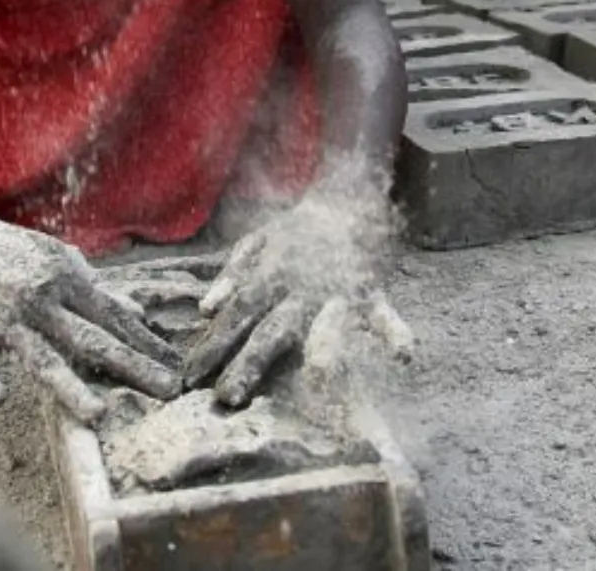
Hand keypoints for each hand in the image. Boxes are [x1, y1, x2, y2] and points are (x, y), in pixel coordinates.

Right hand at [0, 211, 182, 423]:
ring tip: (99, 414)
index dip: (147, 342)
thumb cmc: (13, 251)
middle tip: (168, 391)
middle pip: (91, 338)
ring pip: (42, 356)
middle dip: (131, 365)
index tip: (179, 367)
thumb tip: (141, 315)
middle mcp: (42, 301)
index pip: (114, 317)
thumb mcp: (61, 259)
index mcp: (66, 282)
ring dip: (70, 386)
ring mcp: (5, 317)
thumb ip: (99, 288)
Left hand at [185, 173, 414, 408]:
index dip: (212, 346)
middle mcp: (298, 287)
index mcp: (269, 275)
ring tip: (319, 383)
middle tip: (226, 398)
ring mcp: (335, 290)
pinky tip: (404, 355)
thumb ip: (232, 275)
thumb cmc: (297, 228)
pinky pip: (383, 313)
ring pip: (320, 326)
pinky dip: (394, 331)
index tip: (190, 378)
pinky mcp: (369, 290)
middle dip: (248, 363)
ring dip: (320, 354)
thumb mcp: (257, 243)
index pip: (235, 316)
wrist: (345, 197)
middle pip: (269, 328)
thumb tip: (205, 309)